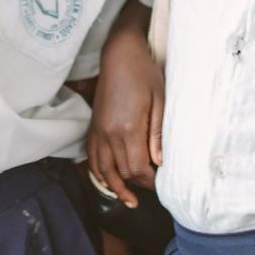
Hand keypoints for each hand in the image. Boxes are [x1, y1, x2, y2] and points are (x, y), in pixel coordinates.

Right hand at [88, 23, 163, 207]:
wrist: (119, 54)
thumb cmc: (143, 73)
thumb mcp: (159, 100)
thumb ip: (158, 133)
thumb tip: (160, 162)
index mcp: (129, 128)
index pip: (138, 168)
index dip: (150, 182)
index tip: (162, 185)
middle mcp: (110, 133)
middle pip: (122, 171)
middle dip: (138, 184)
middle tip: (154, 189)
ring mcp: (99, 130)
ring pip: (103, 170)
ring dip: (115, 186)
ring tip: (128, 200)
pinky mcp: (93, 126)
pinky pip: (92, 157)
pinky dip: (99, 172)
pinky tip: (108, 180)